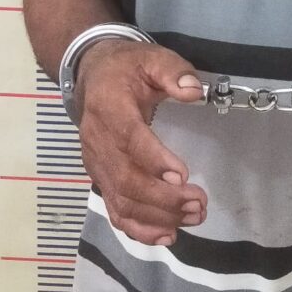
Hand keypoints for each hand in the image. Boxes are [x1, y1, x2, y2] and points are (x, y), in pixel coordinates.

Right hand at [75, 40, 207, 244]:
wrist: (93, 74)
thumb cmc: (127, 67)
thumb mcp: (152, 57)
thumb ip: (174, 71)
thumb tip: (194, 91)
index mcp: (109, 107)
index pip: (129, 139)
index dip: (154, 160)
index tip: (183, 174)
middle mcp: (97, 141)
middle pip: (126, 179)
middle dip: (163, 197)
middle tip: (198, 202)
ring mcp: (96, 164)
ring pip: (121, 201)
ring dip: (157, 216)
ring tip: (193, 217)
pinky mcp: (100, 178)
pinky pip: (115, 210)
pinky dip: (139, 228)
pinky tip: (167, 235)